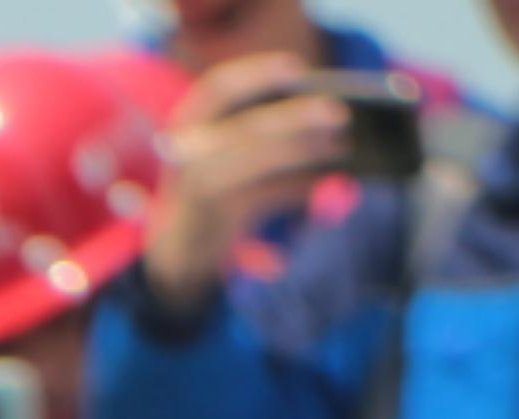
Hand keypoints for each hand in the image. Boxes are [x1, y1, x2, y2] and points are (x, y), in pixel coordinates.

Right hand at [146, 60, 352, 306]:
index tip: (297, 67)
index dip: (257, 73)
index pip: (219, 87)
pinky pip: (268, 196)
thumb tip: (317, 119)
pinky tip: (321, 180)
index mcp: (185, 122)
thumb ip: (252, 131)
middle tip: (339, 112)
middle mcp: (187, 150)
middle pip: (248, 126)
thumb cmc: (208, 189)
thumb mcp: (218, 151)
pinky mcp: (217, 217)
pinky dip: (298, 187)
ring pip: (260, 159)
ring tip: (340, 145)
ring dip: (304, 151)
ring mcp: (199, 185)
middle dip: (296, 117)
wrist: (178, 249)